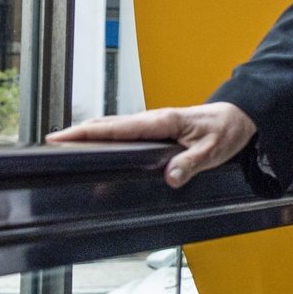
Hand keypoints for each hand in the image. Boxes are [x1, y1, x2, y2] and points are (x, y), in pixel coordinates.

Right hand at [47, 101, 257, 187]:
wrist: (241, 115)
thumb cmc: (227, 130)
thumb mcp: (213, 150)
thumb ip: (191, 164)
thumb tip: (170, 178)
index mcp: (162, 121)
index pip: (117, 127)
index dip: (86, 133)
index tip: (61, 137)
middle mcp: (153, 119)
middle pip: (107, 125)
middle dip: (78, 133)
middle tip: (50, 144)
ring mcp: (153, 123)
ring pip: (114, 127)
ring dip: (89, 134)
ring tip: (63, 146)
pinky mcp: (156, 129)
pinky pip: (125, 131)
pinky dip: (105, 136)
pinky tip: (95, 146)